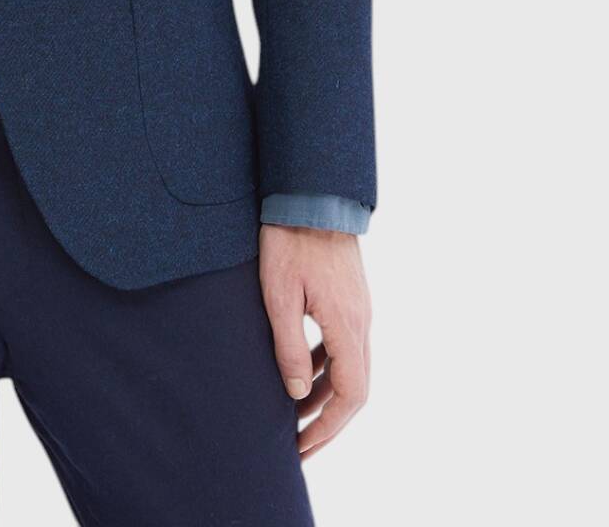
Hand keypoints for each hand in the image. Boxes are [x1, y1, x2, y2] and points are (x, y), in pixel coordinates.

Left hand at [258, 222, 370, 459]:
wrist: (311, 193)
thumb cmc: (290, 240)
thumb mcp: (278, 296)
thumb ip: (288, 347)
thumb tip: (294, 393)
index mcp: (348, 325)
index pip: (351, 395)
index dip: (329, 427)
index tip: (305, 447)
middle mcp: (361, 320)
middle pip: (355, 387)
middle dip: (328, 420)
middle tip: (299, 444)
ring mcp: (358, 307)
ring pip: (349, 366)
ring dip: (324, 393)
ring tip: (291, 413)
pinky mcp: (349, 296)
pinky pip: (342, 343)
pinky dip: (323, 365)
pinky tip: (298, 370)